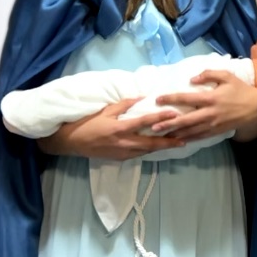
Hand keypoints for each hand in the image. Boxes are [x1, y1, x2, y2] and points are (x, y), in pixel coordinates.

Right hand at [37, 98, 185, 159]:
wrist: (70, 143)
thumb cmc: (87, 123)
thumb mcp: (104, 110)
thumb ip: (124, 104)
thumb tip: (141, 97)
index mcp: (119, 129)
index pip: (144, 123)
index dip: (160, 118)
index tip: (174, 114)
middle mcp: (124, 143)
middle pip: (151, 143)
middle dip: (169, 141)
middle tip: (185, 138)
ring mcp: (122, 153)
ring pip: (147, 151)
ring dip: (162, 147)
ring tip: (177, 142)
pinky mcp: (120, 159)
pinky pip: (139, 154)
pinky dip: (150, 150)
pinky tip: (159, 146)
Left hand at [153, 70, 256, 142]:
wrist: (256, 109)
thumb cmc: (240, 90)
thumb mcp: (227, 76)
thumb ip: (210, 74)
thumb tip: (193, 78)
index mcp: (211, 98)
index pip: (187, 98)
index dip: (172, 99)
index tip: (158, 100)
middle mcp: (210, 113)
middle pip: (186, 120)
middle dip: (169, 123)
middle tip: (153, 126)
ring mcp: (213, 124)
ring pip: (190, 131)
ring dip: (175, 133)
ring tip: (160, 135)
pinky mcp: (216, 131)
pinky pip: (199, 136)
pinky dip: (187, 139)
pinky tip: (177, 140)